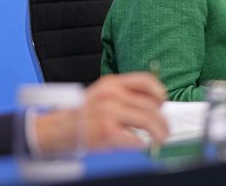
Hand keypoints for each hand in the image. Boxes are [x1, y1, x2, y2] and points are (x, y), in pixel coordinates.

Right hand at [35, 73, 167, 153]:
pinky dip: (143, 144)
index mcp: (111, 83)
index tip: (163, 101)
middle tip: (165, 129)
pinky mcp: (107, 132)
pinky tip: (141, 145)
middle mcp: (111, 96)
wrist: (60, 128)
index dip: (159, 91)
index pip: (145, 81)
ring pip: (147, 120)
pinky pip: (136, 139)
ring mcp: (109, 113)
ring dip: (159, 132)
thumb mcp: (103, 94)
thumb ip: (125, 94)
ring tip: (161, 138)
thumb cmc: (85, 113)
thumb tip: (154, 102)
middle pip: (150, 105)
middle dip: (163, 120)